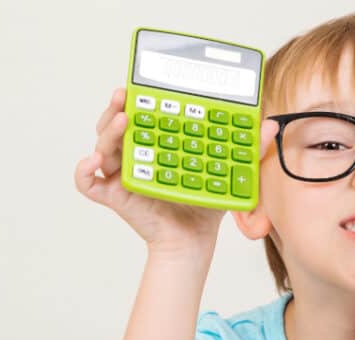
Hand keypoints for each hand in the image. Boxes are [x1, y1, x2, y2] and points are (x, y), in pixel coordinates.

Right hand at [74, 88, 278, 250]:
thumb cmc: (202, 205)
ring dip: (107, 131)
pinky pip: (87, 182)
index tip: (142, 82)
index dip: (137, 96)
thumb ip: (248, 150)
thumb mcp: (227, 173)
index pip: (142, 113)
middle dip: (117, 107)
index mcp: (156, 143)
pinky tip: (93, 162)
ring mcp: (121, 174)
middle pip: (115, 124)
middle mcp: (135, 154)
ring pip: (102, 146)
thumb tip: (270, 126)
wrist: (194, 241)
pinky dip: (84, 171)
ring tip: (122, 121)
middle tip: (125, 95)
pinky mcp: (113, 195)